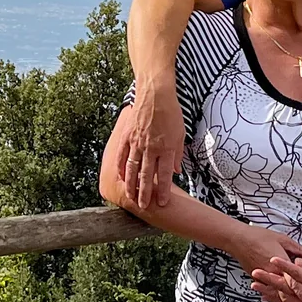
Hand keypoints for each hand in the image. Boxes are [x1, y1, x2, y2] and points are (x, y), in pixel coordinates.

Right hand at [122, 89, 186, 211]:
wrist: (155, 94)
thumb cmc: (170, 113)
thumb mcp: (180, 134)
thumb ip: (177, 154)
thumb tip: (176, 171)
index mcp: (166, 149)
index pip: (164, 175)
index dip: (163, 191)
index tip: (162, 203)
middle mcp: (150, 148)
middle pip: (147, 176)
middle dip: (145, 194)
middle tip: (144, 207)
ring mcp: (137, 143)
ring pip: (132, 168)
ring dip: (131, 185)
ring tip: (130, 197)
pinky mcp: (127, 136)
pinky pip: (122, 155)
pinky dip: (121, 167)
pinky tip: (121, 177)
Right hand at [225, 226, 301, 301]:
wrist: (238, 240)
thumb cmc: (258, 237)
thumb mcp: (282, 239)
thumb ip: (299, 249)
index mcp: (281, 263)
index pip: (295, 282)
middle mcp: (272, 273)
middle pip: (287, 292)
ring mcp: (264, 277)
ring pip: (277, 294)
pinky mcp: (257, 278)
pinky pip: (268, 290)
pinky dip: (274, 298)